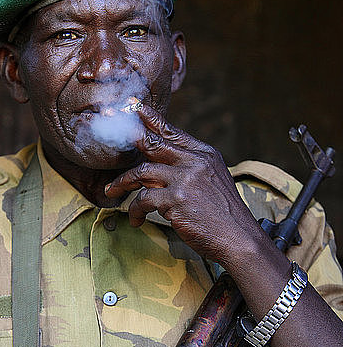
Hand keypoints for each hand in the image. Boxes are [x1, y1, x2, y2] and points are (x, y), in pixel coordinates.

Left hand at [105, 105, 264, 266]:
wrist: (239, 239)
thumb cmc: (224, 214)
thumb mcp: (213, 180)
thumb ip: (191, 167)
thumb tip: (160, 162)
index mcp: (205, 154)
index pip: (172, 132)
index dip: (150, 119)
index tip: (134, 108)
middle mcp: (195, 162)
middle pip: (153, 144)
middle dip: (128, 140)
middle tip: (108, 136)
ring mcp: (185, 179)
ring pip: (141, 172)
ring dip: (123, 182)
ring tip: (112, 191)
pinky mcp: (176, 199)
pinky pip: (143, 199)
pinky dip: (136, 210)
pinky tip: (136, 219)